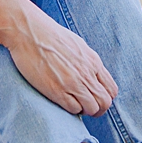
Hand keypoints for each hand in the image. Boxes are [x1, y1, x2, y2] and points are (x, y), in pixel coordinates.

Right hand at [5, 1, 117, 116]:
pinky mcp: (57, 90)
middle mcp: (86, 74)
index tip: (94, 98)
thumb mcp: (78, 45)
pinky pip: (73, 109)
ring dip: (84, 111)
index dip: (105, 98)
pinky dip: (71, 110)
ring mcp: (72, 83)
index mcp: (93, 62)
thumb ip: (88, 62)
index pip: (111, 90)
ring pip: (91, 108)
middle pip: (104, 102)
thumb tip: (92, 75)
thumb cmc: (50, 36)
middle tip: (86, 107)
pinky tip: (63, 102)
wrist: (30, 31)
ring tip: (74, 105)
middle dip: (98, 109)